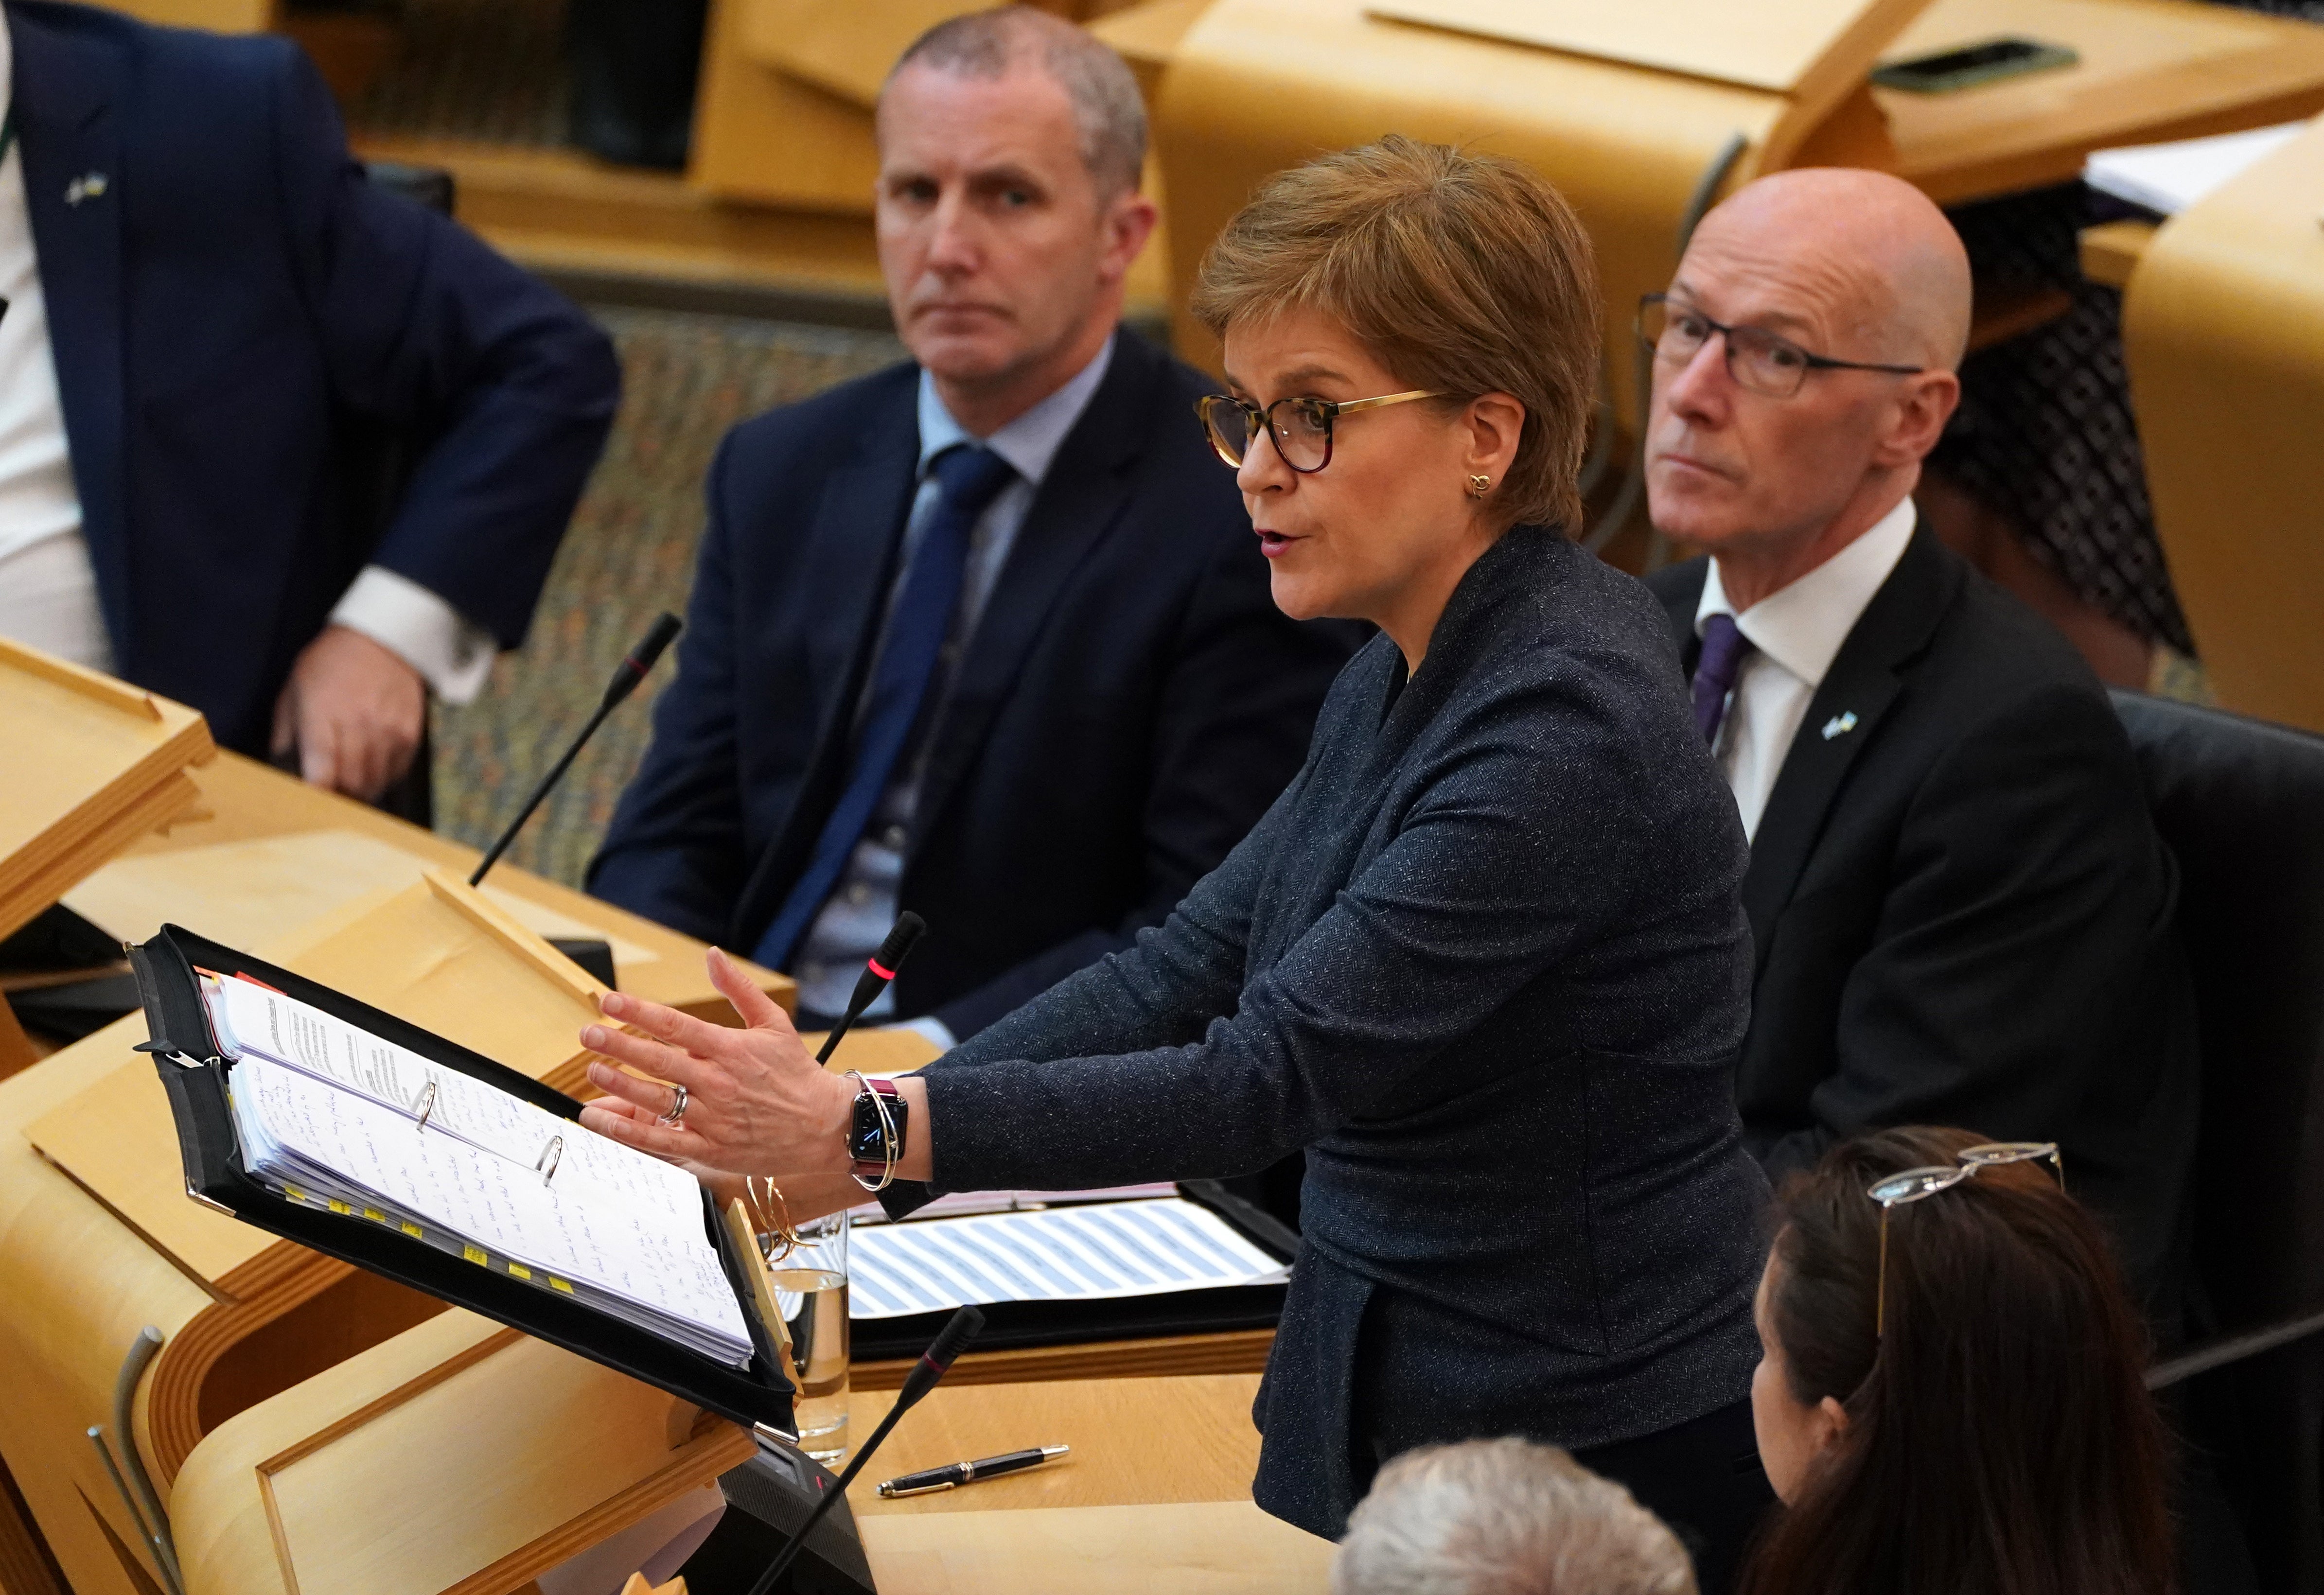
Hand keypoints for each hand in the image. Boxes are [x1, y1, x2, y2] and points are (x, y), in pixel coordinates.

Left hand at [271, 624, 425, 799]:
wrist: (380, 638)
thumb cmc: (329, 663)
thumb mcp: (294, 690)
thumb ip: (286, 732)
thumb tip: (281, 770)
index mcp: (322, 714)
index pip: (321, 772)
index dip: (316, 796)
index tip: (309, 803)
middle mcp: (358, 725)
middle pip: (350, 784)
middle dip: (337, 797)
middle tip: (329, 797)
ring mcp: (387, 730)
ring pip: (374, 782)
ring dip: (360, 791)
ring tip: (350, 787)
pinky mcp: (409, 732)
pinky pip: (396, 771)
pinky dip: (383, 778)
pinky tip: (372, 770)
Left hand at [577, 948, 856, 1183]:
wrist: (824, 1127)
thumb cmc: (796, 1074)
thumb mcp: (774, 1024)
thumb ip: (739, 989)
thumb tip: (712, 956)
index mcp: (730, 1049)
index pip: (674, 1025)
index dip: (637, 1012)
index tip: (609, 1002)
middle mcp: (717, 1082)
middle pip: (657, 1060)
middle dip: (618, 1045)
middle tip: (589, 1034)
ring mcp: (711, 1117)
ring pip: (654, 1099)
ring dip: (619, 1085)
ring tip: (594, 1071)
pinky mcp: (709, 1148)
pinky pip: (658, 1140)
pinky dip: (625, 1132)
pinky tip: (598, 1119)